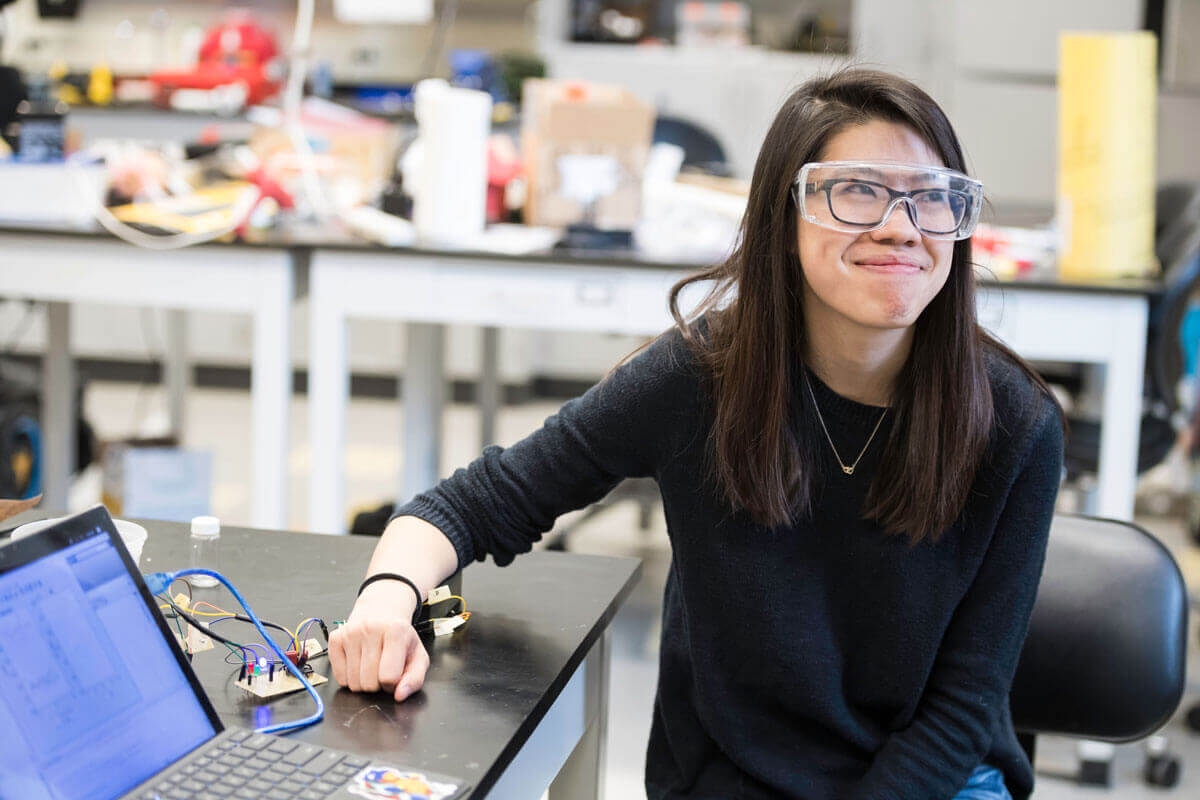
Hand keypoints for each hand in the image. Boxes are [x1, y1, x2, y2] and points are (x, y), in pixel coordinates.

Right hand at [329, 581, 428, 701]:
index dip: (393, 684)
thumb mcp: (418, 656)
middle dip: (377, 684)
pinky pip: (339, 678)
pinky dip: (349, 678)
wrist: (381, 613)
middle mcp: (371, 629)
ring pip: (353, 683)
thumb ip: (414, 679)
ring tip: (371, 666)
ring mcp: (351, 633)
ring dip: (363, 682)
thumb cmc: (400, 638)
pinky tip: (358, 663)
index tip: (394, 674)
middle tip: (382, 669)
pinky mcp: (336, 639)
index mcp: (395, 631)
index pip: (389, 677)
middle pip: (369, 683)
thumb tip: (399, 696)